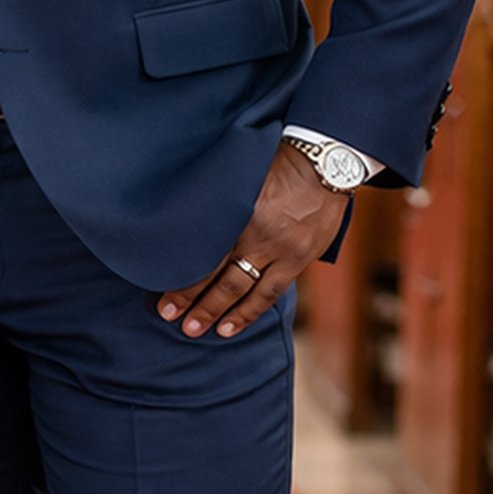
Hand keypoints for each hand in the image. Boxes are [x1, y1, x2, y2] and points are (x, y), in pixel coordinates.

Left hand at [156, 143, 348, 339]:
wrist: (328, 164)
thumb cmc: (279, 164)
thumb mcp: (243, 174)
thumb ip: (220, 200)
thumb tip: (184, 220)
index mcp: (240, 208)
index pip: (205, 250)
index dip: (183, 274)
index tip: (164, 289)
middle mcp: (259, 232)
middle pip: (220, 273)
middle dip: (193, 298)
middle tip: (170, 315)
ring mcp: (281, 248)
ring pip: (244, 287)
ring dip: (218, 311)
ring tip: (194, 329)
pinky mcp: (299, 258)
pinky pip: (270, 291)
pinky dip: (249, 311)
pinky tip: (230, 327)